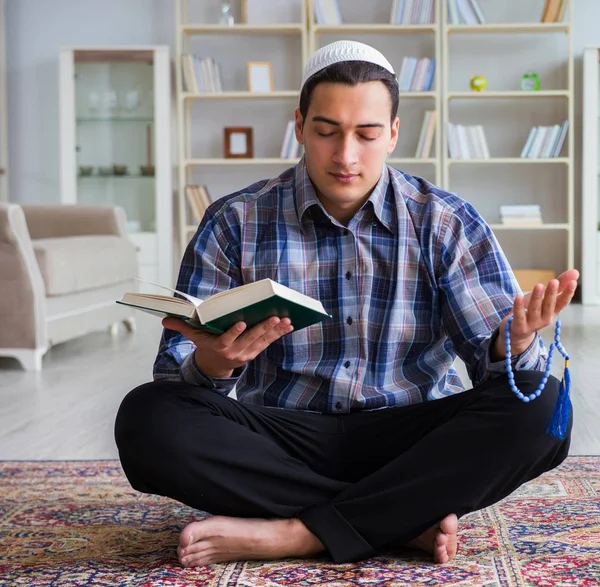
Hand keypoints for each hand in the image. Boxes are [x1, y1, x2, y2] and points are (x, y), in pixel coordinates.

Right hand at [162, 315, 293, 378]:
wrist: (214, 365)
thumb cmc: (205, 344)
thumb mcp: (193, 337)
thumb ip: (182, 327)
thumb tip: (164, 320)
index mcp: (219, 346)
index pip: (227, 339)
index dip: (235, 332)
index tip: (242, 323)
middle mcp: (234, 352)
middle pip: (250, 339)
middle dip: (263, 328)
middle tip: (274, 317)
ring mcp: (246, 353)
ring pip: (262, 341)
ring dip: (275, 331)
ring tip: (286, 320)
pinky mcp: (254, 352)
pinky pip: (268, 343)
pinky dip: (278, 334)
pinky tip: (288, 325)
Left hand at [493, 269, 578, 358]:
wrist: (519, 333)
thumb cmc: (533, 312)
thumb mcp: (546, 298)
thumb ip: (560, 285)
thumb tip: (575, 272)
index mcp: (553, 312)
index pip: (562, 302)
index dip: (568, 293)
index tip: (573, 283)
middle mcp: (545, 318)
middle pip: (548, 305)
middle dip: (551, 294)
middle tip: (554, 281)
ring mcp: (532, 323)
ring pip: (534, 309)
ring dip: (536, 297)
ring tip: (539, 285)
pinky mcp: (520, 326)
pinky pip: (519, 315)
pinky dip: (518, 306)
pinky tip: (518, 296)